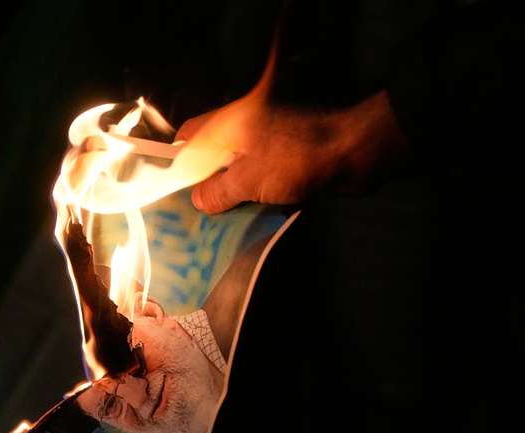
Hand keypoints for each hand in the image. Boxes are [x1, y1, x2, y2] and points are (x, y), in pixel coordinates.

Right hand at [174, 90, 411, 213]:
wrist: (354, 152)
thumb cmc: (297, 159)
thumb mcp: (248, 181)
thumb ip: (217, 191)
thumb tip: (199, 201)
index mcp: (230, 122)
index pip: (189, 136)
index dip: (177, 162)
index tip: (170, 190)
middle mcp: (246, 126)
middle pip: (212, 154)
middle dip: (203, 182)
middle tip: (192, 211)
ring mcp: (268, 140)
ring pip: (237, 167)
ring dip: (229, 191)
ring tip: (216, 219)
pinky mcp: (287, 156)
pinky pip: (259, 175)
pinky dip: (252, 192)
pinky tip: (247, 213)